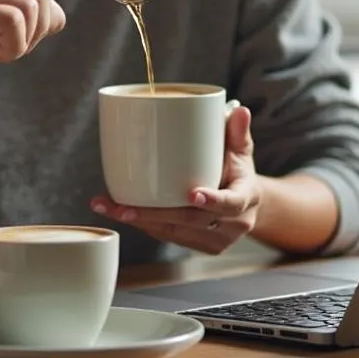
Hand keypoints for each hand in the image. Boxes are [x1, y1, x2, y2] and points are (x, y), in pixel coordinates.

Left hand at [91, 105, 259, 254]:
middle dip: (155, 215)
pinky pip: (169, 238)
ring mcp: (215, 240)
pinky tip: (123, 214)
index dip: (212, 200)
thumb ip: (237, 132)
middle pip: (192, 222)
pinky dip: (146, 226)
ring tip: (113, 209)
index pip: (231, 203)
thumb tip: (239, 111)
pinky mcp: (199, 246)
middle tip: (125, 208)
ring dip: (142, 222)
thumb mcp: (242, 151)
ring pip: (175, 233)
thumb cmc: (239, 172)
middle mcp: (233, 225)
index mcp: (245, 199)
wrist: (245, 203)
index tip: (192, 193)